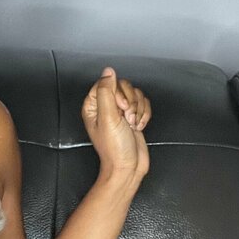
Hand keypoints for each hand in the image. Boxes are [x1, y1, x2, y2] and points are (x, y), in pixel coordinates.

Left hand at [81, 66, 151, 181]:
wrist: (128, 167)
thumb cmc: (114, 147)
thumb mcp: (107, 117)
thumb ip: (106, 91)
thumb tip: (108, 71)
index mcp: (93, 105)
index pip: (107, 82)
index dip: (117, 92)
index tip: (120, 107)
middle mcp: (106, 106)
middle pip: (123, 85)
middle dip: (130, 102)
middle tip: (127, 118)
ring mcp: (120, 111)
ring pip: (136, 94)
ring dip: (138, 109)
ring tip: (132, 125)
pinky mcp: (133, 116)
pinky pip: (144, 103)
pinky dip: (145, 115)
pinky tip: (138, 127)